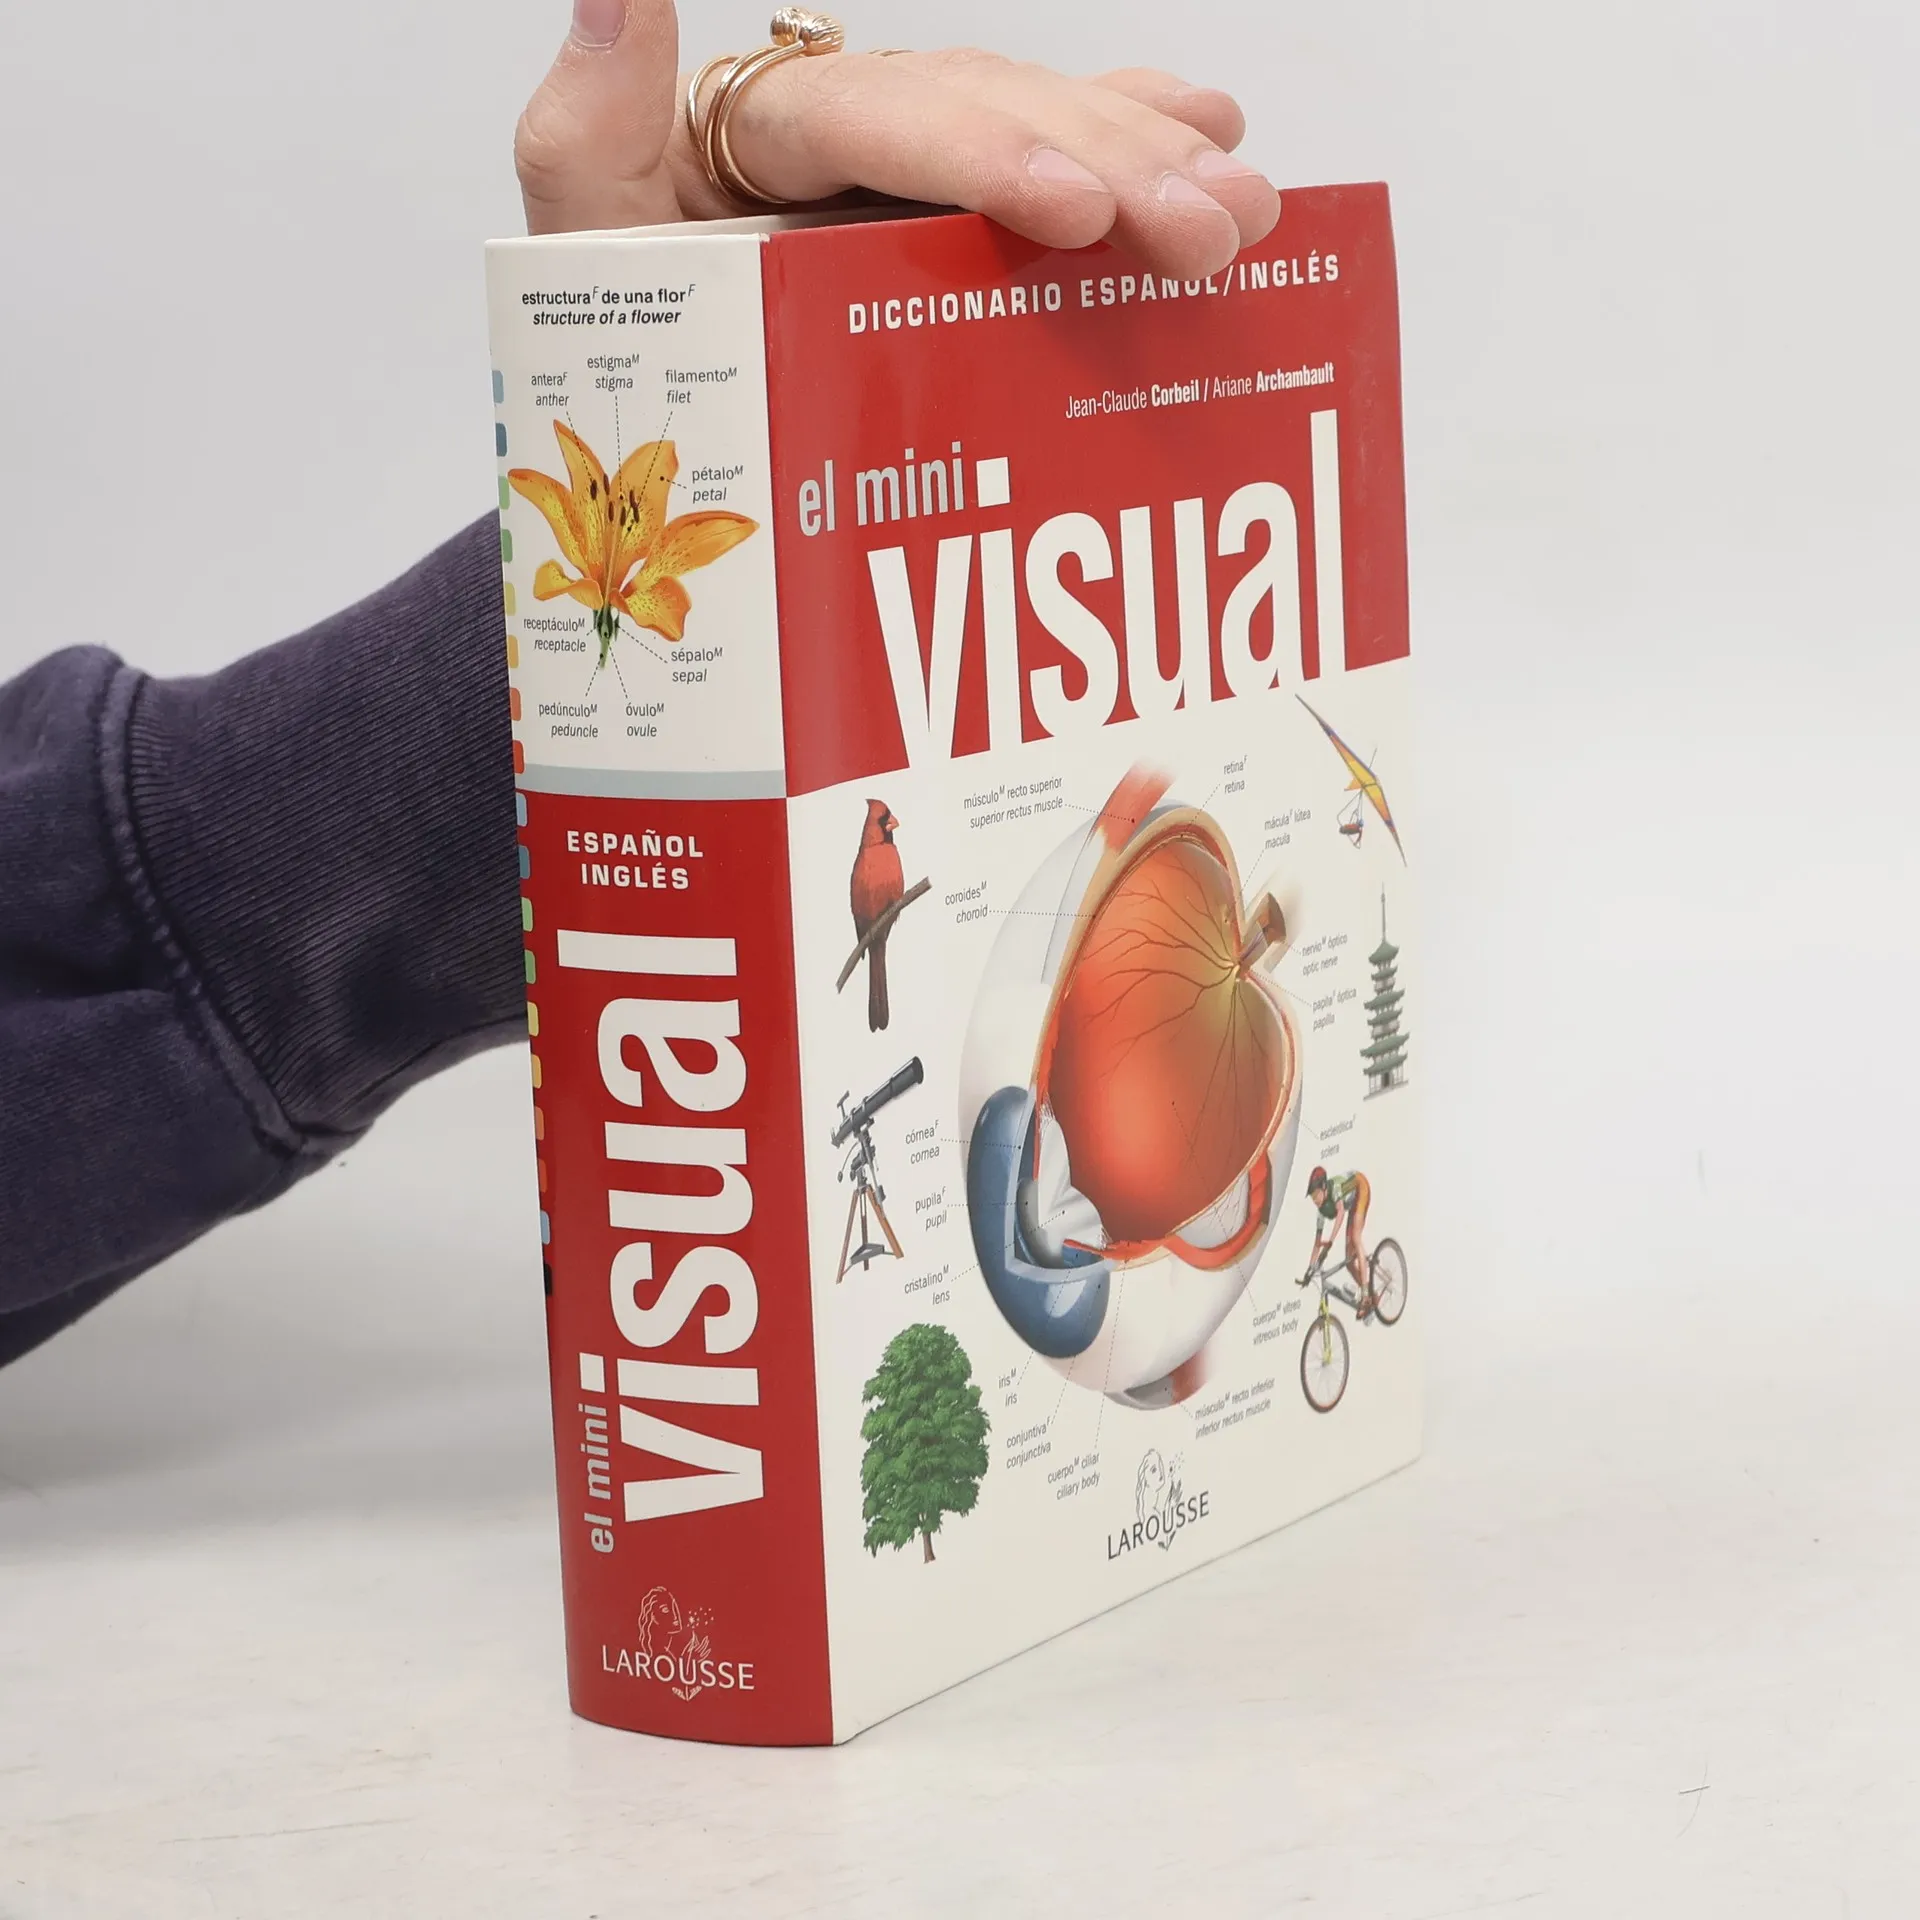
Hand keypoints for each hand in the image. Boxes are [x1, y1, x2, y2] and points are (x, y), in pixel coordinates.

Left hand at [516, 0, 1278, 278]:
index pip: (882, 117)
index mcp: (771, 127)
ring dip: (1159, 161)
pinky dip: (1146, 143)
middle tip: (1211, 229)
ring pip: (1054, 129)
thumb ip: (589, 131)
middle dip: (1115, 164)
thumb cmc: (631, 341)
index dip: (983, 151)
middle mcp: (865, 132)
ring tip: (1245, 208)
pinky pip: (1069, 159)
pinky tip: (1222, 144)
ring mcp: (928, 173)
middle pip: (997, 112)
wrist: (669, 416)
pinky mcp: (973, 219)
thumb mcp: (585, 244)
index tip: (1072, 207)